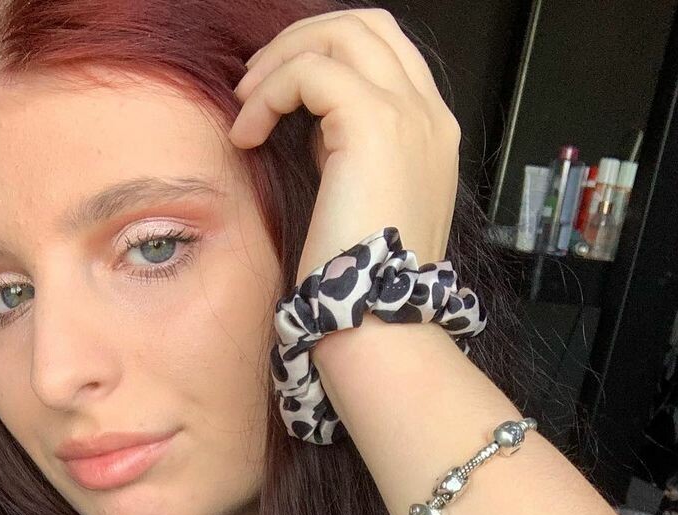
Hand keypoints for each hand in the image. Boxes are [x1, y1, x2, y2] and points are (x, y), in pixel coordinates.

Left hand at [229, 8, 461, 287]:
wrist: (378, 322)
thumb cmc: (360, 282)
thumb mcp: (362, 201)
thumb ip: (349, 153)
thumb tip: (315, 127)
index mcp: (431, 132)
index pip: (385, 50)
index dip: (327, 53)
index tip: (281, 91)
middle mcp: (428, 114)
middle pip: (366, 25)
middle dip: (302, 41)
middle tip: (255, 84)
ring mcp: (407, 115)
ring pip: (338, 35)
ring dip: (280, 62)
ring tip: (246, 106)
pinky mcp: (373, 125)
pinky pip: (309, 73)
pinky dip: (269, 94)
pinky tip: (248, 134)